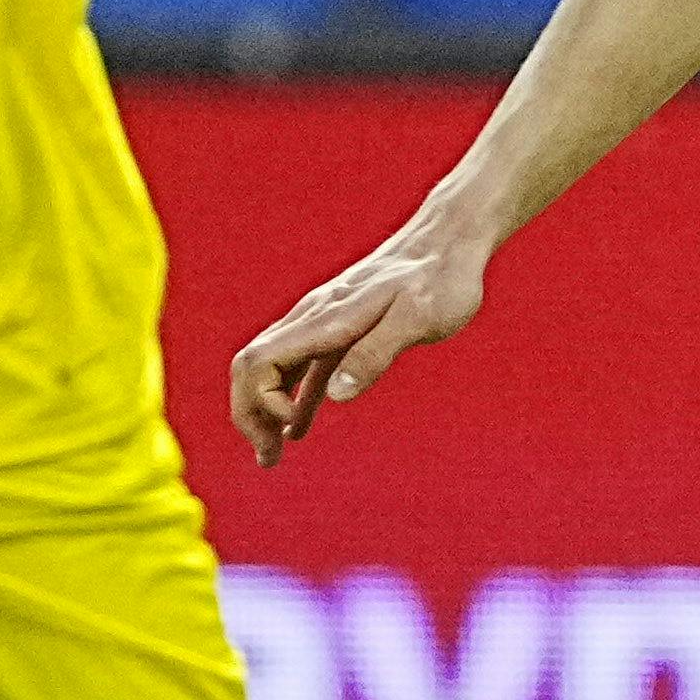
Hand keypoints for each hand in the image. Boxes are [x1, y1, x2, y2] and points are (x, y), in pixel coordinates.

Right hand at [229, 221, 491, 463]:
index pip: (260, 360)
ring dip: (265, 412)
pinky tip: (298, 428)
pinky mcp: (342, 327)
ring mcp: (325, 321)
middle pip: (252, 366)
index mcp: (325, 318)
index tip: (294, 427)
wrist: (451, 239)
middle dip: (248, 415)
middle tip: (268, 460)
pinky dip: (292, 400)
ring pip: (272, 367)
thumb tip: (336, 395)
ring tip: (271, 457)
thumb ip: (375, 353)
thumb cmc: (441, 278)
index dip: (261, 401)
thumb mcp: (417, 318)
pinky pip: (303, 368)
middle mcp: (314, 317)